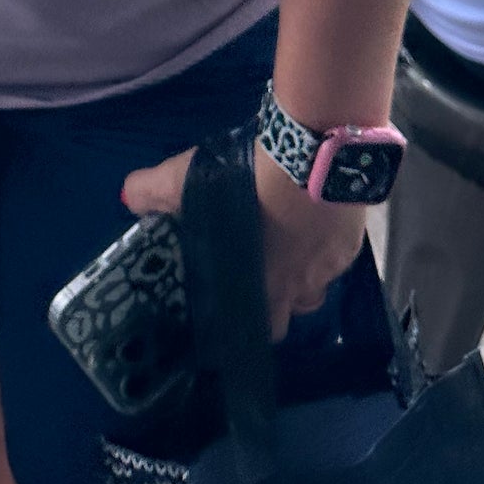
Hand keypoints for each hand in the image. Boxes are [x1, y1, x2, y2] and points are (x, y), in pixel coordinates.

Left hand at [122, 141, 367, 339]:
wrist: (314, 154)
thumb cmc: (248, 180)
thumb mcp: (186, 178)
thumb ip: (151, 192)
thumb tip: (128, 199)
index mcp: (265, 286)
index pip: (262, 330)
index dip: (249, 324)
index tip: (236, 306)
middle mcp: (302, 286)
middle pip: (296, 308)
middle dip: (282, 294)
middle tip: (264, 264)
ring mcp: (332, 264)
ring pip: (318, 280)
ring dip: (305, 266)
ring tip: (290, 238)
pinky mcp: (354, 238)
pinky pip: (339, 250)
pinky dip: (327, 238)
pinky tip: (314, 214)